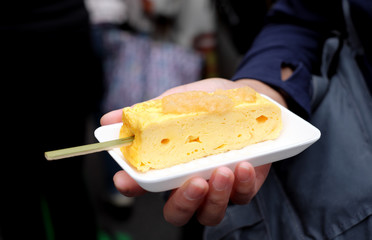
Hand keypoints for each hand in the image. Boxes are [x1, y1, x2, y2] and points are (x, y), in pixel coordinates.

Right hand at [100, 78, 286, 225]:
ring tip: (222, 170)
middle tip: (195, 182)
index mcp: (168, 166)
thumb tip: (108, 118)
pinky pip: (241, 197)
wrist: (245, 98)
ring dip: (216, 198)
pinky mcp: (242, 186)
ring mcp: (216, 188)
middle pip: (177, 212)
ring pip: (210, 214)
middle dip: (183, 203)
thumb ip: (148, 114)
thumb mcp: (175, 105)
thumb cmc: (204, 105)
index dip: (130, 186)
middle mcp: (189, 182)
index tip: (124, 180)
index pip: (143, 185)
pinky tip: (243, 166)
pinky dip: (242, 186)